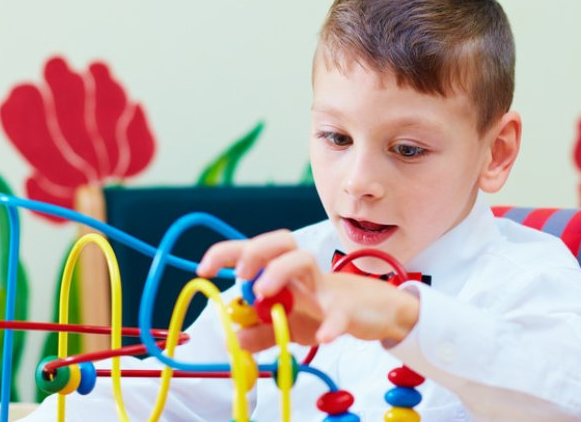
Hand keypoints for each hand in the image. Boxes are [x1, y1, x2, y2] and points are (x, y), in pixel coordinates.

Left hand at [197, 231, 419, 350]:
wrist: (376, 313)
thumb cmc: (328, 309)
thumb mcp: (290, 324)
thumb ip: (262, 332)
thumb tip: (234, 338)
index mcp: (284, 273)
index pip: (253, 251)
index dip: (226, 253)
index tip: (204, 269)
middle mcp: (302, 272)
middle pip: (279, 242)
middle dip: (254, 251)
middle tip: (240, 274)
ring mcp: (325, 287)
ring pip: (303, 262)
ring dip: (278, 272)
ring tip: (263, 295)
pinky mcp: (348, 309)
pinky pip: (338, 313)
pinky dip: (330, 324)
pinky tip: (322, 336)